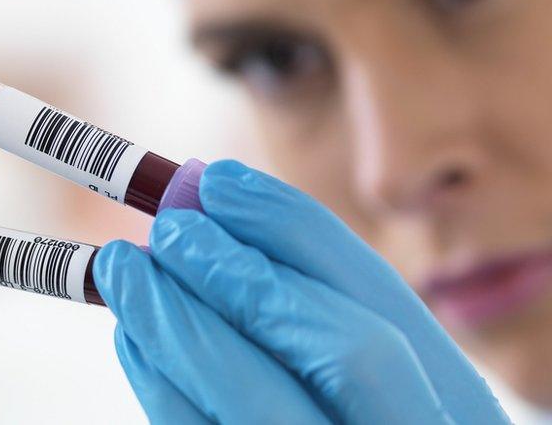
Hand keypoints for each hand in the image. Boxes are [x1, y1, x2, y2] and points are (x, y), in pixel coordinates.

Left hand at [94, 160, 508, 423]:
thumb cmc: (356, 418)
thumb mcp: (373, 387)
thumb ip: (311, 313)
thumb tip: (214, 204)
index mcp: (456, 418)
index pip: (381, 306)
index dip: (293, 231)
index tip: (217, 180)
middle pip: (342, 353)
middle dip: (246, 277)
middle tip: (167, 229)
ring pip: (258, 407)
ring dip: (180, 327)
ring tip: (124, 270)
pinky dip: (161, 388)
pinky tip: (133, 340)